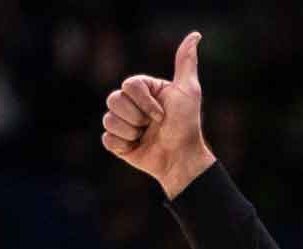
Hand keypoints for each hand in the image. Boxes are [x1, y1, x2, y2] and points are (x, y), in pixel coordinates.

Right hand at [101, 31, 216, 198]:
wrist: (181, 158)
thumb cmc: (187, 125)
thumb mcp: (188, 91)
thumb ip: (186, 62)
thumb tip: (195, 35)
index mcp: (145, 90)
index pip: (129, 85)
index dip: (144, 103)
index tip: (162, 114)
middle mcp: (132, 104)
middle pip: (113, 100)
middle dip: (136, 117)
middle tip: (152, 126)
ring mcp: (124, 123)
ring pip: (109, 119)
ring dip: (130, 132)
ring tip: (145, 137)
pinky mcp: (118, 143)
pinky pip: (107, 138)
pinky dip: (123, 144)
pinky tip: (136, 147)